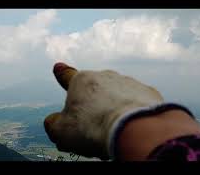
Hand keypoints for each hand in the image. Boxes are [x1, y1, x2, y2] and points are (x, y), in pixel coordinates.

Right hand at [44, 63, 163, 159]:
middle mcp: (105, 77)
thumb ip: (53, 124)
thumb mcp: (61, 131)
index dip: (61, 74)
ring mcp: (128, 83)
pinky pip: (135, 104)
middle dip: (91, 108)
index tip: (58, 67)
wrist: (134, 129)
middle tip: (91, 128)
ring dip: (112, 111)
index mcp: (81, 81)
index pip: (67, 76)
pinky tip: (130, 128)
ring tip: (112, 131)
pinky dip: (131, 114)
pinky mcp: (147, 94)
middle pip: (94, 94)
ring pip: (115, 99)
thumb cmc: (94, 128)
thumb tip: (53, 122)